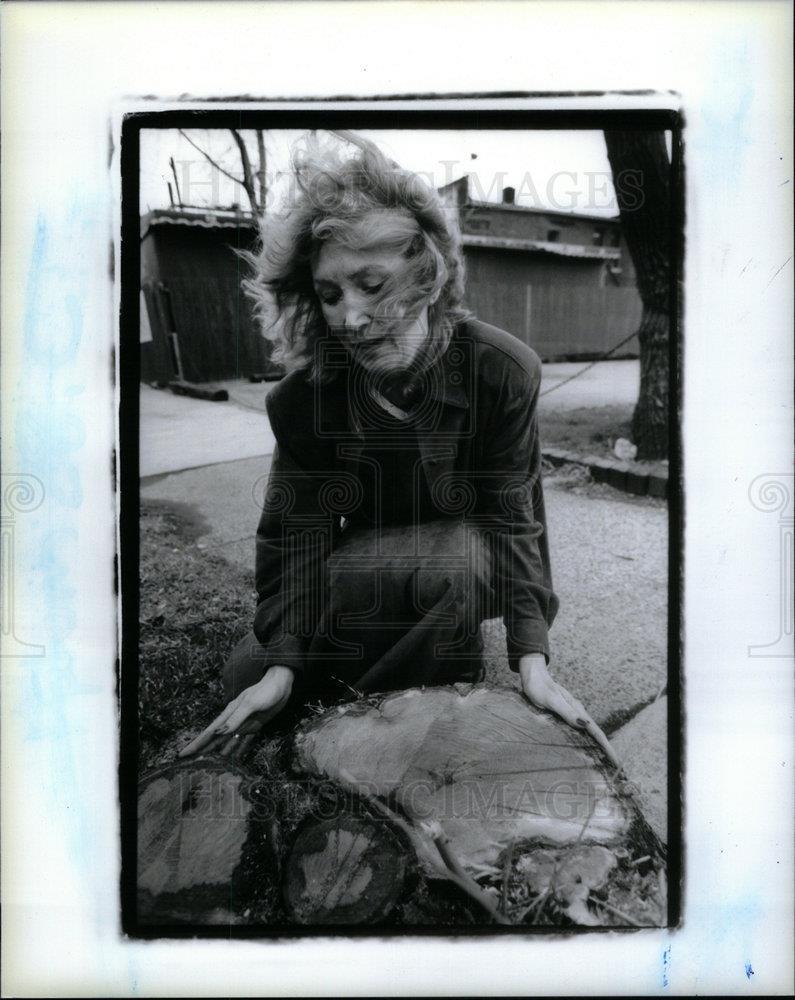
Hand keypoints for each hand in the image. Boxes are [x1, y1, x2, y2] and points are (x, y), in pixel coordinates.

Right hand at [178, 665, 293, 758]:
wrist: (281, 684)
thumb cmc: (265, 691)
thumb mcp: (251, 703)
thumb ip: (236, 718)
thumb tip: (219, 732)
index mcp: (229, 713)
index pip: (210, 731)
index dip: (197, 743)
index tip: (183, 754)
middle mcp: (234, 720)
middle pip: (215, 739)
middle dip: (203, 751)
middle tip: (191, 764)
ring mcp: (244, 724)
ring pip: (228, 742)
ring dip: (219, 753)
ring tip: (209, 766)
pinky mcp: (255, 726)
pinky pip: (244, 741)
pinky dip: (238, 751)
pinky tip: (233, 760)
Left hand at [519, 654, 620, 768]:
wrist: (533, 675)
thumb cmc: (539, 687)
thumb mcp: (552, 700)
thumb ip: (567, 712)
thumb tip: (585, 725)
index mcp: (578, 710)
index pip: (597, 733)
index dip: (608, 748)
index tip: (617, 762)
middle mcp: (578, 713)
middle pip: (598, 735)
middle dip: (608, 751)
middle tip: (618, 768)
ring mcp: (573, 714)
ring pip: (591, 733)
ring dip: (600, 747)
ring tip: (608, 762)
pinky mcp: (566, 715)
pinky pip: (581, 731)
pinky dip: (589, 741)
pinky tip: (588, 748)